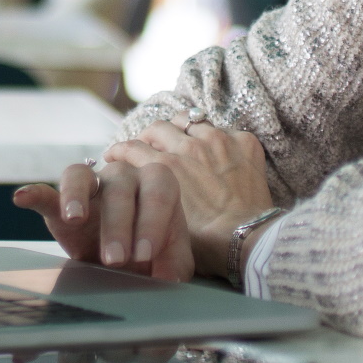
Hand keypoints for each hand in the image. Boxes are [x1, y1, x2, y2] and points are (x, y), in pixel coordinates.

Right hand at [12, 160, 194, 281]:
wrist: (130, 260)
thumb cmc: (154, 254)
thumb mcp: (171, 261)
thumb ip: (175, 264)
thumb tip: (169, 279)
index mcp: (157, 184)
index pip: (158, 188)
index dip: (152, 219)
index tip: (145, 254)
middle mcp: (124, 176)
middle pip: (120, 185)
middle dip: (118, 224)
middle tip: (116, 260)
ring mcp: (90, 187)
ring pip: (81, 175)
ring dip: (76, 196)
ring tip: (74, 218)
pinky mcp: (60, 204)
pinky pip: (46, 191)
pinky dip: (34, 193)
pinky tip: (22, 198)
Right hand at [103, 115, 273, 278]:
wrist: (248, 241)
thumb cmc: (206, 243)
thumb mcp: (162, 222)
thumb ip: (147, 200)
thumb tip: (137, 194)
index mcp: (166, 167)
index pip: (131, 147)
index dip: (118, 150)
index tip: (115, 155)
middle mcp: (190, 147)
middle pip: (158, 127)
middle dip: (148, 136)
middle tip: (148, 146)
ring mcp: (220, 141)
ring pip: (191, 119)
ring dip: (181, 130)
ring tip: (182, 142)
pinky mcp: (245, 143)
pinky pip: (224, 129)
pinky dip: (217, 138)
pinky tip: (216, 152)